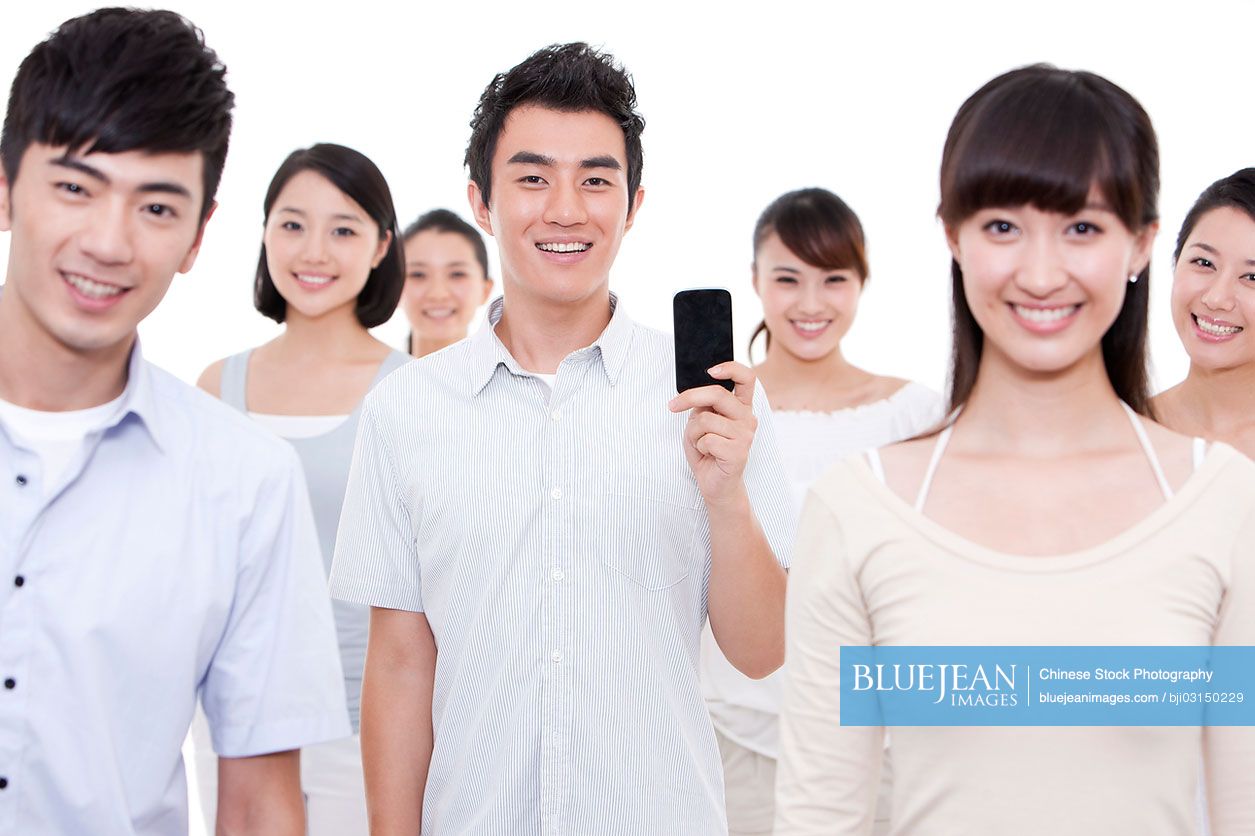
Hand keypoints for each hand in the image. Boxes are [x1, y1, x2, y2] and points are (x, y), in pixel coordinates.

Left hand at [668, 362, 757, 508]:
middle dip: (689, 398)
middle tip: (672, 406)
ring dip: (693, 433)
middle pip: (717, 394)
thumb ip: (704, 406)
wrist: (716, 485)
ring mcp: (745, 435)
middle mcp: (747, 418)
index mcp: (741, 407)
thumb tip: (696, 393)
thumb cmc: (708, 451)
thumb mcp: (701, 422)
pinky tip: (708, 455)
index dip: (731, 368)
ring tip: (701, 444)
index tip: (711, 370)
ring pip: (705, 420)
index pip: (747, 378)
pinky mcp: (738, 452)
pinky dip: (699, 447)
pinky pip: (707, 440)